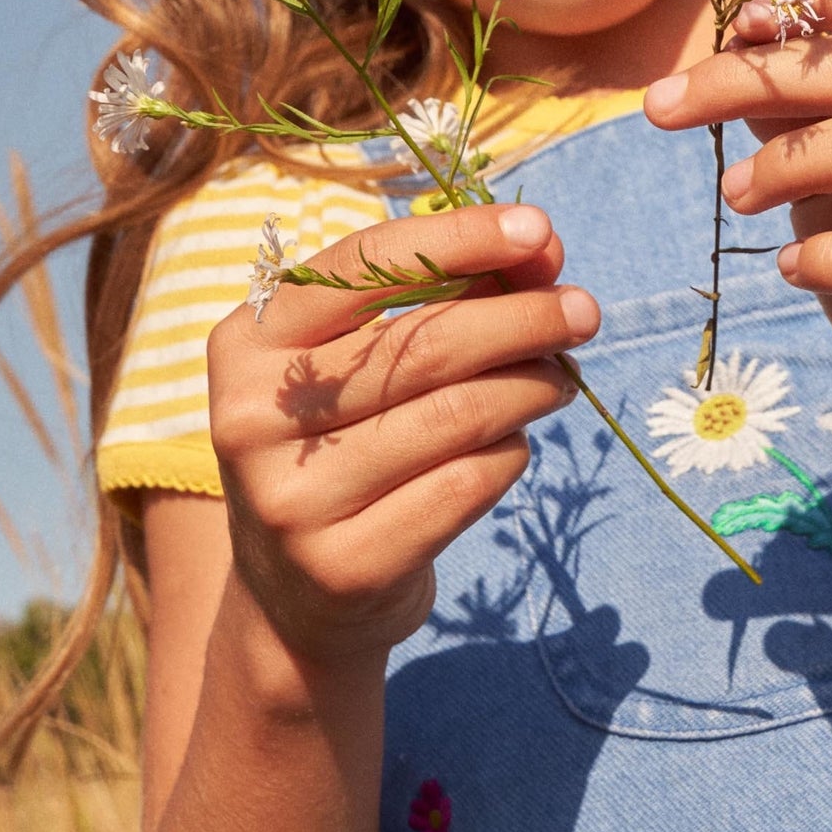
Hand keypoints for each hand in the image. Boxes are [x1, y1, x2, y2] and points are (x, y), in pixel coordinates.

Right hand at [206, 203, 597, 665]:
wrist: (295, 600)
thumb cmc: (345, 446)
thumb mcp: (358, 366)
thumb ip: (438, 298)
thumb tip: (540, 250)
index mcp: (247, 343)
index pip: (361, 267)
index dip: (459, 239)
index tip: (540, 230)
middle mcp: (252, 417)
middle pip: (424, 346)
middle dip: (523, 318)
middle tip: (584, 311)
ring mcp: (293, 498)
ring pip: (457, 416)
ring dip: (531, 385)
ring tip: (560, 377)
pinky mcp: (345, 564)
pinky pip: (467, 484)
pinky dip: (510, 453)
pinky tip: (513, 445)